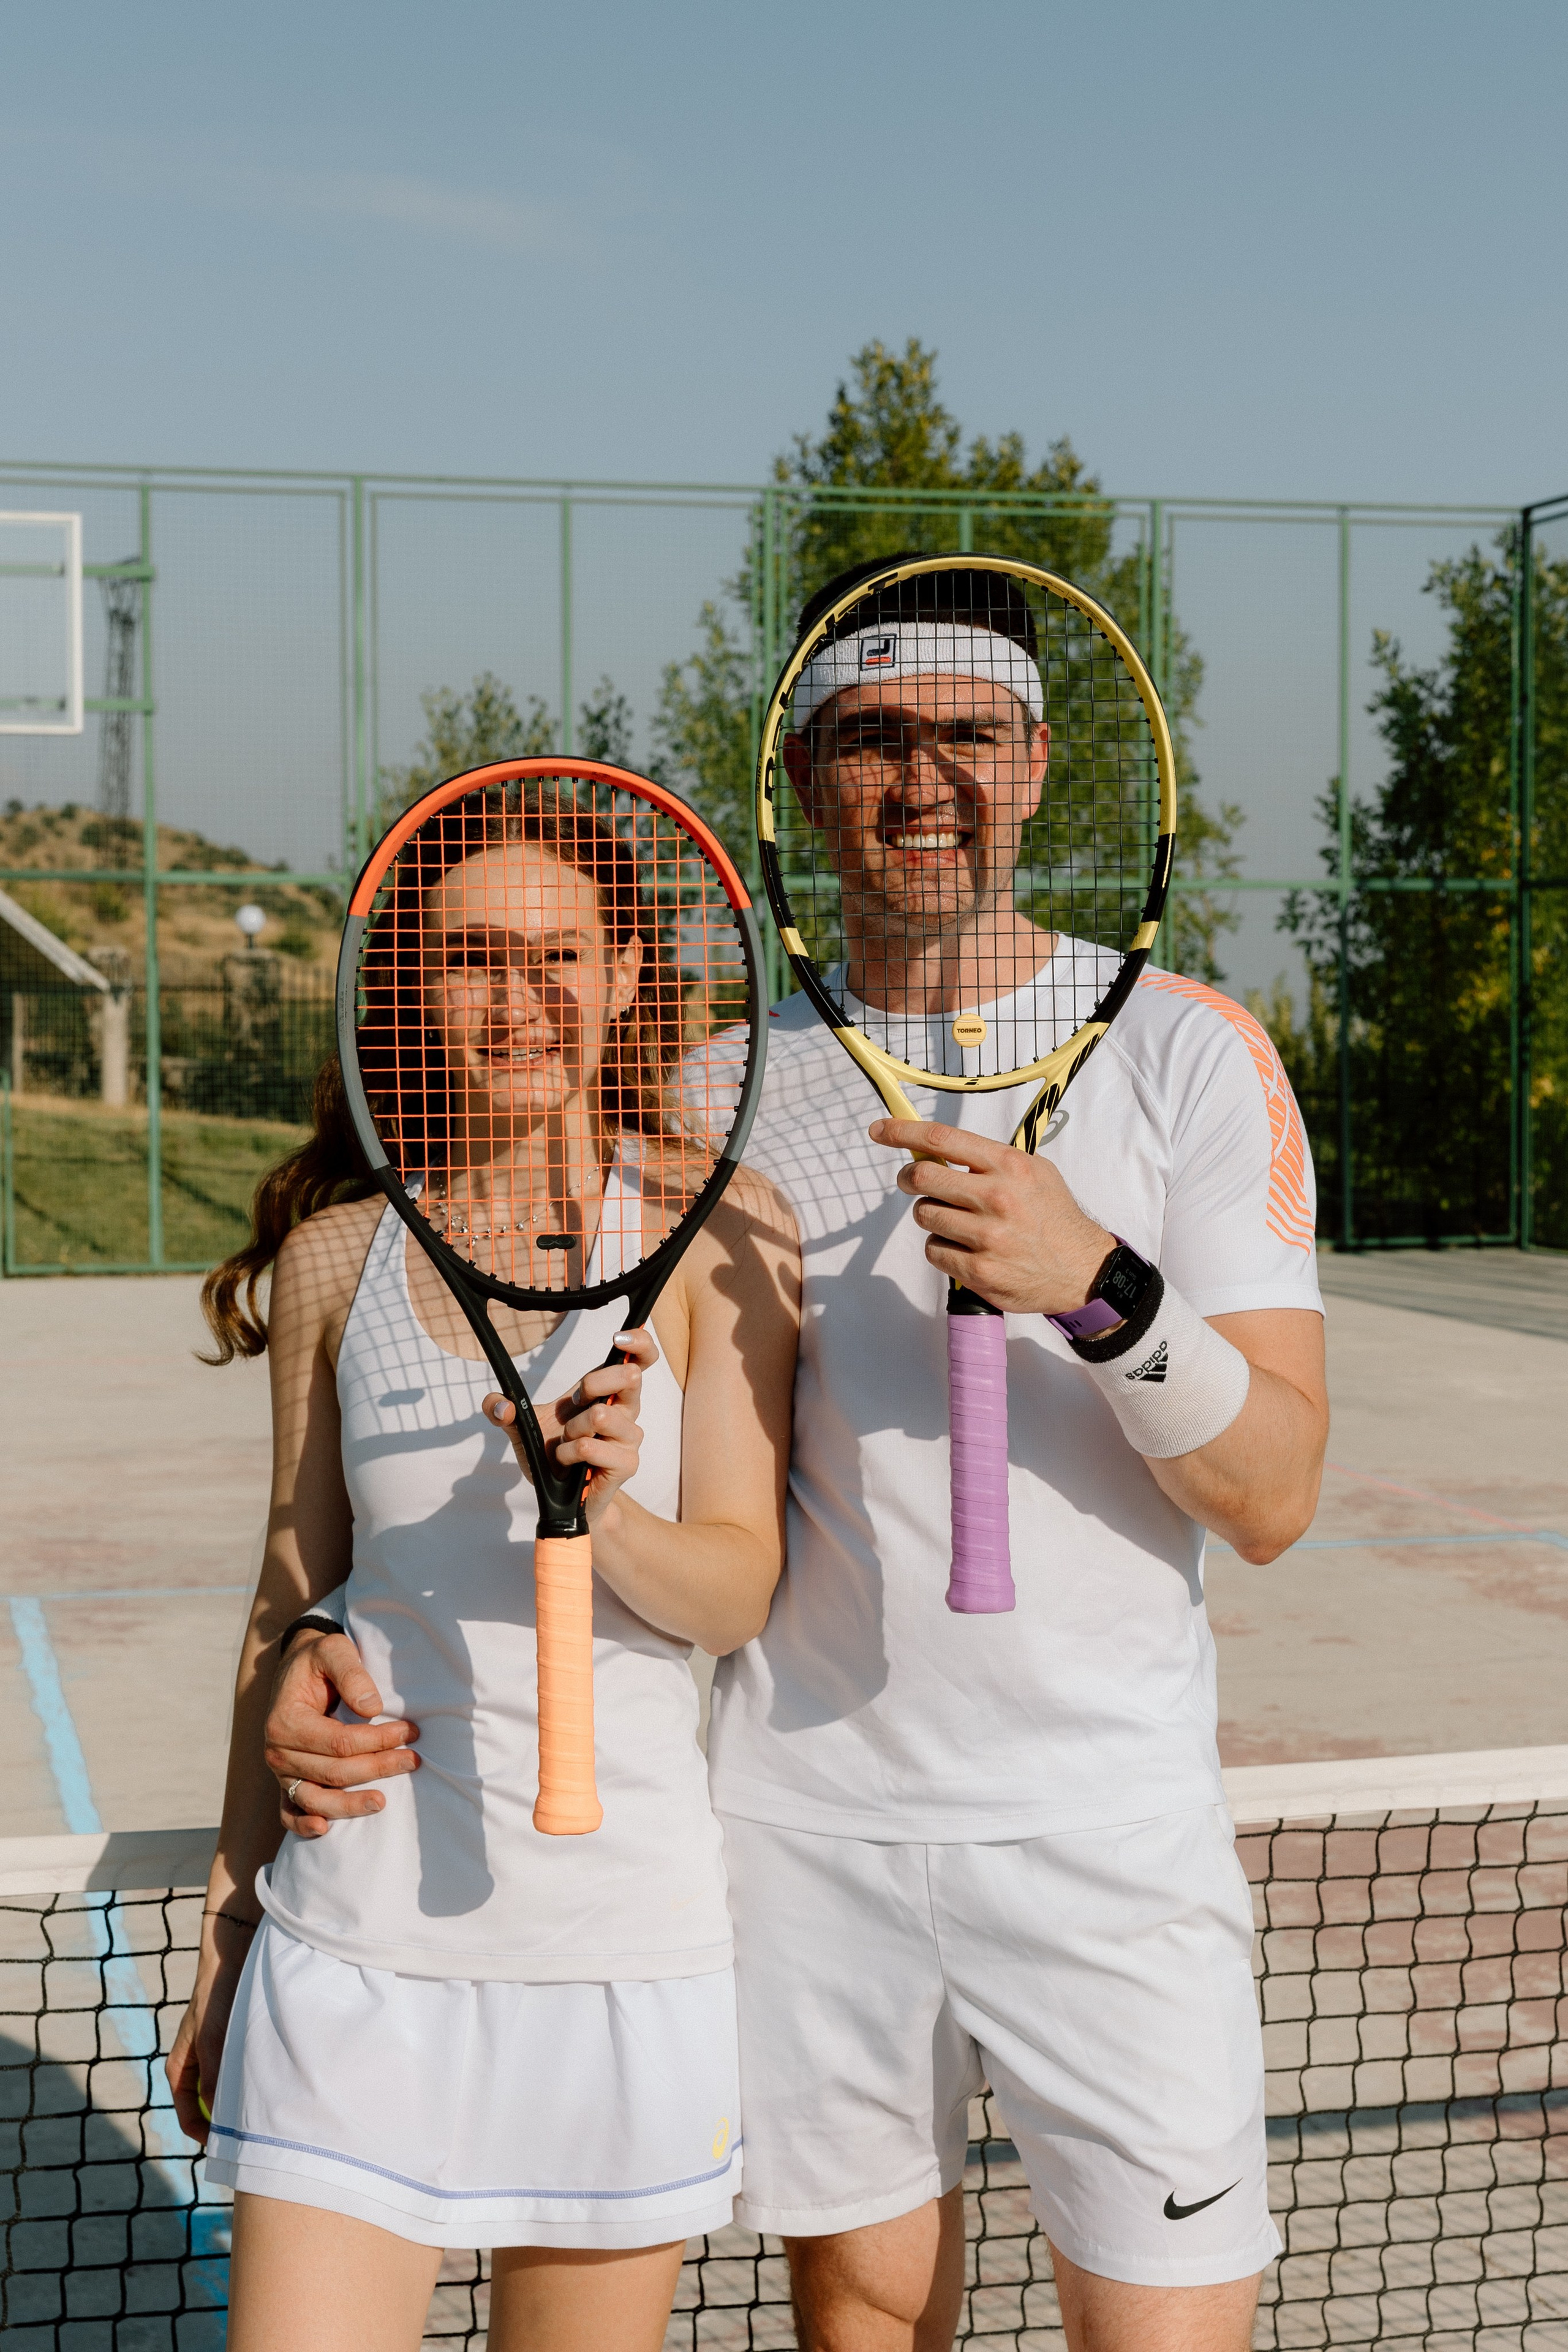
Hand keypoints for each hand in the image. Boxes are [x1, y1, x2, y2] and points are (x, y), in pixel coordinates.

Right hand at [166, 1913, 255, 2145]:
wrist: (234, 1958)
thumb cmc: (216, 1999)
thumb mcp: (213, 2041)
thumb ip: (215, 2078)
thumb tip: (223, 2118)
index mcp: (180, 2069)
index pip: (188, 2115)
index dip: (204, 2135)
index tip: (226, 2148)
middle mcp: (198, 2066)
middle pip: (210, 2107)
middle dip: (228, 2123)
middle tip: (253, 2139)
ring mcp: (217, 2055)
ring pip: (229, 2091)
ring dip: (244, 2102)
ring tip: (266, 2114)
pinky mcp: (236, 2044)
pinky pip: (243, 2073)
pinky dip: (254, 2081)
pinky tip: (272, 2085)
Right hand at [263, 1630, 419, 1839]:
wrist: (297, 1668)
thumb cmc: (318, 1660)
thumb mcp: (333, 1650)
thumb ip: (352, 1674)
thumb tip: (373, 1708)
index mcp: (286, 1721)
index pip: (340, 1742)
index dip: (378, 1740)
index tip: (410, 1732)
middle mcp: (278, 1751)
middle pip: (334, 1771)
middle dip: (378, 1767)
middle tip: (414, 1760)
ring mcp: (280, 1771)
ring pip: (315, 1798)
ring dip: (349, 1805)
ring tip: (382, 1802)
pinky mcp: (285, 1781)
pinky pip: (289, 1811)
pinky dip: (303, 1824)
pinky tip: (325, 1829)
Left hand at [484, 1326, 655, 1530]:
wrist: (562, 1499)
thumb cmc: (552, 1454)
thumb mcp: (522, 1427)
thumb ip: (501, 1410)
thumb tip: (499, 1404)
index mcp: (609, 1392)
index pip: (639, 1359)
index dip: (639, 1343)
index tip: (617, 1337)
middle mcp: (626, 1410)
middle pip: (629, 1377)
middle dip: (592, 1385)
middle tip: (574, 1403)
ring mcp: (629, 1437)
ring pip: (601, 1416)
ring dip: (573, 1431)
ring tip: (567, 1443)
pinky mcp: (627, 1463)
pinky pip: (590, 1448)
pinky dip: (569, 1453)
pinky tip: (568, 1461)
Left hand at [869, 1118, 1113, 1317]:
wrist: (1083, 1270)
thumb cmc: (1052, 1217)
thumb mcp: (1033, 1172)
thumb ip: (988, 1159)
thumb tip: (934, 1147)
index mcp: (1008, 1166)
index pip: (941, 1138)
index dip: (902, 1131)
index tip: (880, 1129)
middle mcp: (996, 1197)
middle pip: (922, 1177)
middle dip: (908, 1177)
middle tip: (912, 1181)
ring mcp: (986, 1236)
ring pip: (924, 1215)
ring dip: (931, 1216)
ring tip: (957, 1222)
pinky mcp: (978, 1269)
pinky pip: (934, 1250)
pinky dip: (942, 1248)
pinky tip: (965, 1248)